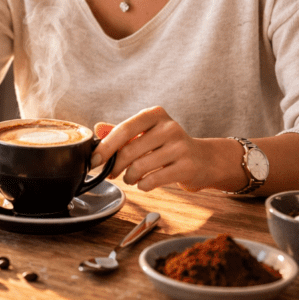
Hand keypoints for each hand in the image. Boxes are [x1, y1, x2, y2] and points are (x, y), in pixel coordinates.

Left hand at [91, 108, 220, 192]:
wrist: (204, 159)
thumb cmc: (168, 146)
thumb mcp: (147, 133)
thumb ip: (122, 132)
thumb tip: (97, 129)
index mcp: (155, 114)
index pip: (124, 129)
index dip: (106, 147)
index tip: (94, 161)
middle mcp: (169, 127)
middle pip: (129, 151)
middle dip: (115, 166)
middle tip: (111, 173)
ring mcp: (180, 147)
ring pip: (139, 167)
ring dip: (128, 177)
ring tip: (130, 178)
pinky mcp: (187, 167)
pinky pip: (153, 180)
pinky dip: (142, 185)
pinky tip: (144, 183)